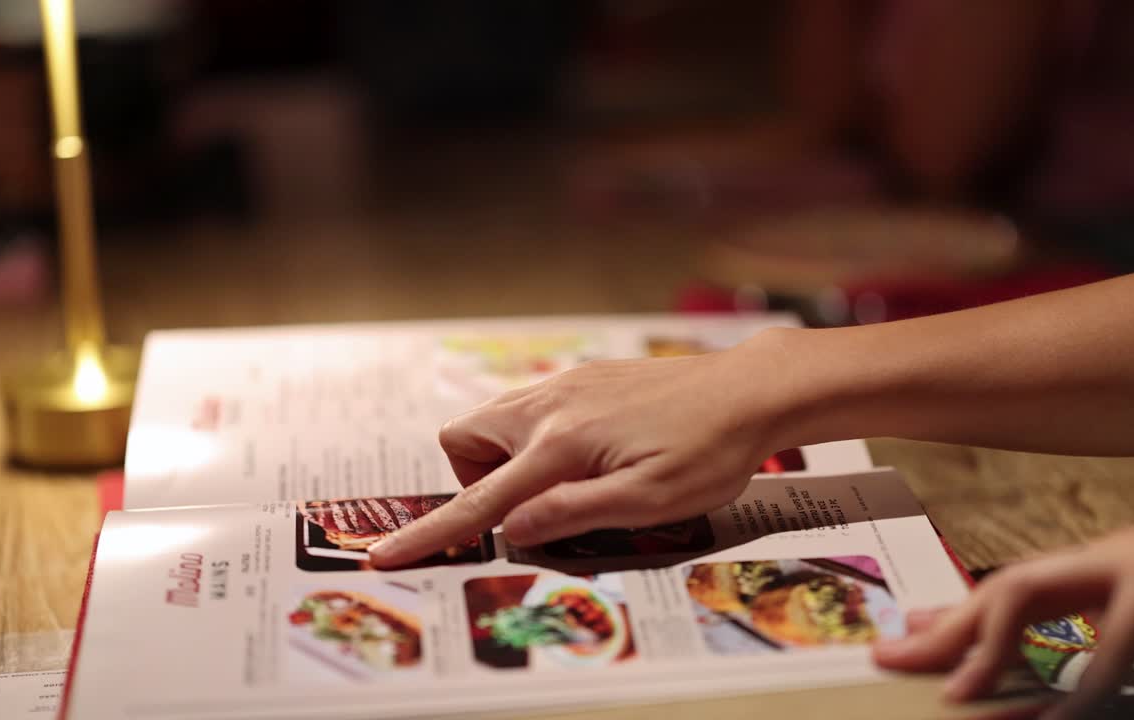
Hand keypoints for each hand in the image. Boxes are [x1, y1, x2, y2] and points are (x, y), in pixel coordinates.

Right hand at [369, 330, 807, 566]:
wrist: (747, 389)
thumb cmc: (708, 450)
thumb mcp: (649, 501)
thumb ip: (572, 514)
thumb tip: (510, 527)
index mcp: (561, 443)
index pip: (480, 498)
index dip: (431, 534)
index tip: (386, 555)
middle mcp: (550, 404)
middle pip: (465, 441)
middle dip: (476, 480)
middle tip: (537, 504)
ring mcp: (565, 384)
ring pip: (496, 420)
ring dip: (508, 458)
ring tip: (572, 481)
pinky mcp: (584, 378)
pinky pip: (529, 408)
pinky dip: (536, 438)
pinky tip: (594, 451)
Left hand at [873, 519, 1133, 719]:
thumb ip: (1100, 637)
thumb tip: (1043, 684)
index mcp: (1107, 568)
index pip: (1013, 590)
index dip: (957, 618)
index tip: (905, 644)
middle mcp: (1111, 558)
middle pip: (1006, 586)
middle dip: (948, 625)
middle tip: (891, 660)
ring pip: (1032, 591)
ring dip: (987, 641)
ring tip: (952, 692)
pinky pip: (1116, 640)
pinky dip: (1083, 683)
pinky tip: (1057, 716)